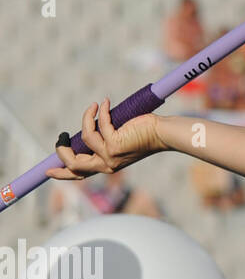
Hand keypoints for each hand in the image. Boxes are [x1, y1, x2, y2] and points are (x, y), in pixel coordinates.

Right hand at [45, 97, 162, 179]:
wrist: (162, 133)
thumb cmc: (143, 134)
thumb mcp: (118, 143)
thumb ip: (102, 143)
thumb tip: (84, 133)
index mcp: (107, 167)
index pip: (80, 175)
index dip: (62, 174)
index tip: (48, 171)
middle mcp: (107, 165)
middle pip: (73, 164)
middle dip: (62, 150)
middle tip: (63, 136)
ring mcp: (111, 156)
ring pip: (85, 138)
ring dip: (86, 119)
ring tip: (93, 107)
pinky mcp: (115, 144)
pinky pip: (99, 125)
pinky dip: (99, 111)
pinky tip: (105, 103)